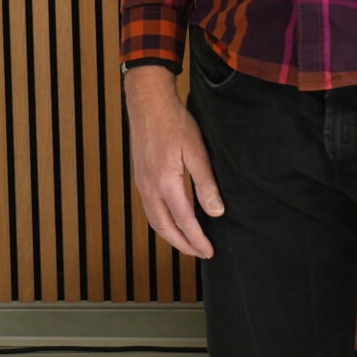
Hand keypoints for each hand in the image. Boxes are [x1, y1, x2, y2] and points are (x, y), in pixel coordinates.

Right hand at [126, 65, 220, 257]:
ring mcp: (141, 183)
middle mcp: (149, 187)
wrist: (148, 102)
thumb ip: (206, 183)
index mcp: (165, 182)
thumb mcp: (197, 150)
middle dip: (183, 245)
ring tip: (188, 243)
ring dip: (171, 236)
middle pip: (165, 228)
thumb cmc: (174, 122)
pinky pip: (149, 210)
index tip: (210, 251)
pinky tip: (172, 221)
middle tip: (201, 253)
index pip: (184, 221)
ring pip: (154, 221)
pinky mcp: (140, 178)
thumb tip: (216, 211)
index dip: (198, 239)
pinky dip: (162, 223)